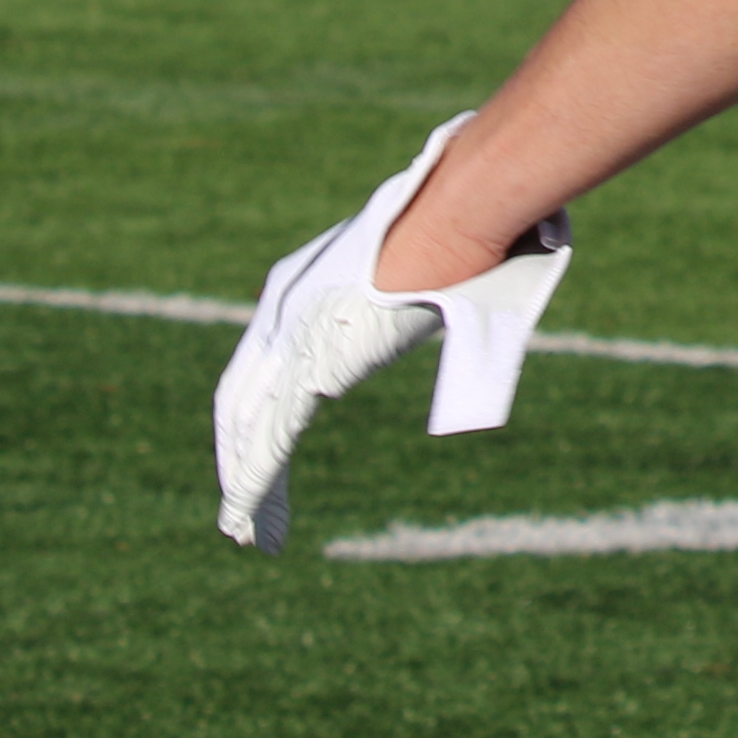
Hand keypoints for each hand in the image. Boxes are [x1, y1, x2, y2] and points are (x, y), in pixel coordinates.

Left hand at [211, 114, 573, 551]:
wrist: (467, 205)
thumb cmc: (478, 229)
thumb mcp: (451, 273)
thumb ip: (456, 300)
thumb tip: (499, 287)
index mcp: (309, 285)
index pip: (264, 360)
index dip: (258, 408)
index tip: (261, 444)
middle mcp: (283, 309)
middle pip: (242, 398)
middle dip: (239, 453)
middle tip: (239, 504)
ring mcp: (292, 337)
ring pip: (249, 428)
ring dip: (243, 483)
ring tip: (238, 531)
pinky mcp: (312, 364)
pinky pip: (271, 438)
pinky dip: (252, 484)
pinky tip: (243, 520)